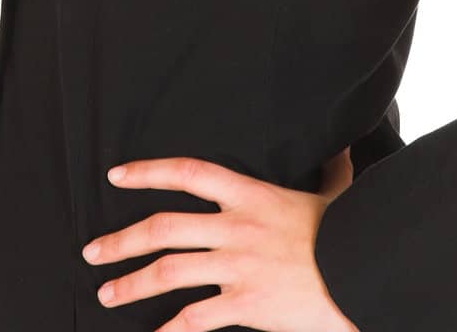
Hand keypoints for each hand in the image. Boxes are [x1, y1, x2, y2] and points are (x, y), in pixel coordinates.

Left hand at [80, 153, 361, 331]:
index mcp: (250, 195)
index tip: (117, 175)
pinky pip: (195, 319)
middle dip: (122, 240)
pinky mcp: (245, 304)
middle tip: (92, 251)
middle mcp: (235, 227)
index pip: (188, 173)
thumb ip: (331, 171)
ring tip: (106, 295)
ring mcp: (237, 266)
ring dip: (131, 284)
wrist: (364, 270)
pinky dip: (168, 331)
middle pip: (163, 228)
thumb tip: (343, 143)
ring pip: (169, 272)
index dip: (149, 172)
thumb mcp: (337, 194)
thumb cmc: (350, 233)